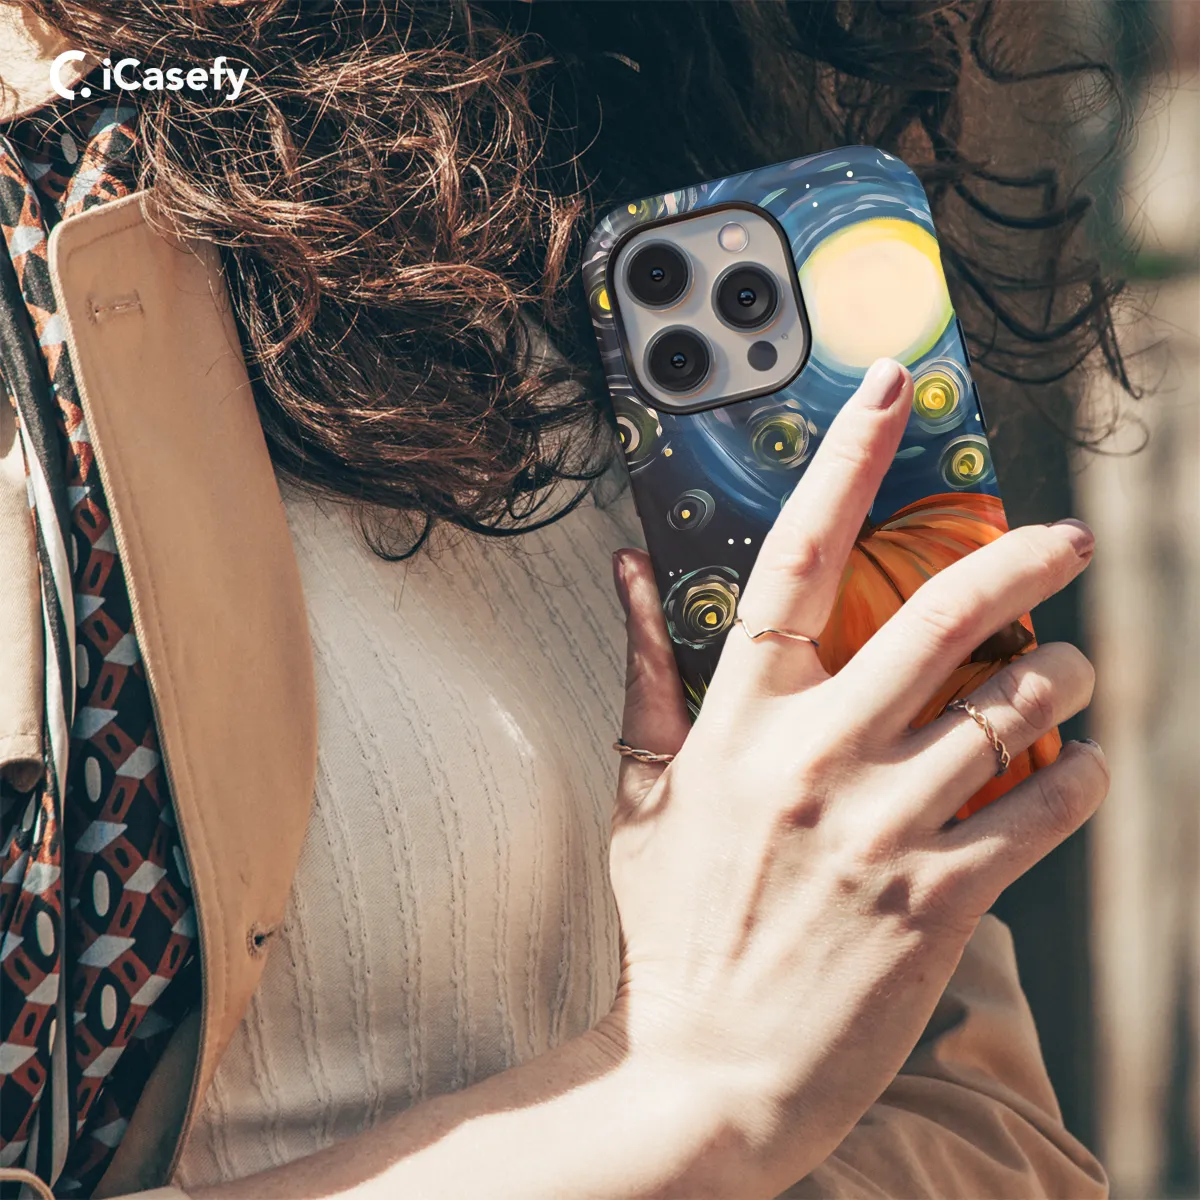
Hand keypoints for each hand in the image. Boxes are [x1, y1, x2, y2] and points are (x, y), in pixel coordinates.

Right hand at [605, 358, 1106, 1195]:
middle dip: (1023, 562)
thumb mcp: (642, 793)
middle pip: (941, 618)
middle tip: (1067, 540)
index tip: (889, 395)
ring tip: (1077, 675)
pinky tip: (1080, 767)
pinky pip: (1040, 810)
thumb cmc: (672, 926)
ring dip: (1066, 679)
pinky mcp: (938, 900)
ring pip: (1012, 710)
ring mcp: (880, 828)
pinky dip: (1080, 776)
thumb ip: (645, 672)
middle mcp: (813, 758)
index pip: (794, 561)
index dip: (846, 465)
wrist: (704, 1072)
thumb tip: (628, 570)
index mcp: (738, 722)